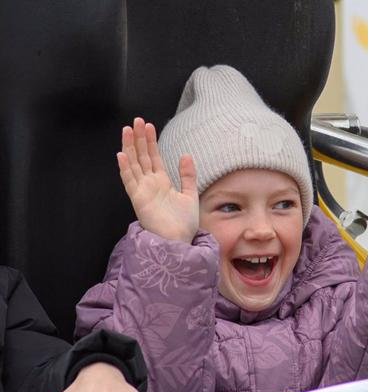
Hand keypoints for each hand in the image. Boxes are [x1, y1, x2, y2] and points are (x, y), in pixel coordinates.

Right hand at [117, 117, 199, 242]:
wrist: (180, 240)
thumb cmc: (184, 223)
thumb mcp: (190, 195)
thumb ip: (187, 175)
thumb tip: (186, 154)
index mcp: (162, 182)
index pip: (153, 157)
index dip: (150, 141)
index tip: (148, 126)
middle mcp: (150, 184)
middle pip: (141, 156)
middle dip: (138, 138)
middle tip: (137, 120)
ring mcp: (142, 190)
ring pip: (133, 164)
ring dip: (129, 147)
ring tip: (127, 130)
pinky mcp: (138, 199)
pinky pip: (129, 181)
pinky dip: (125, 168)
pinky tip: (121, 154)